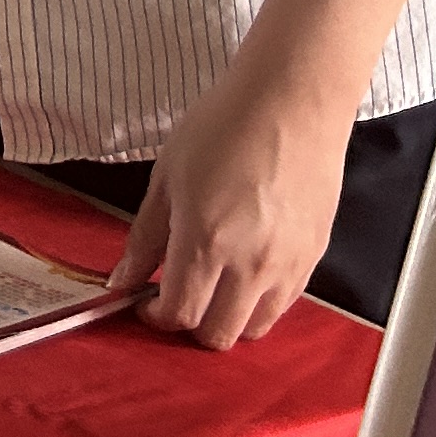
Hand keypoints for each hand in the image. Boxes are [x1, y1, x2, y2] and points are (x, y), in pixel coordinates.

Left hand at [111, 63, 350, 349]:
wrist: (291, 101)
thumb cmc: (224, 128)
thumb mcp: (166, 179)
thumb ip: (144, 238)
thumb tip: (121, 279)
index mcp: (206, 243)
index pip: (179, 313)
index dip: (155, 316)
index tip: (144, 302)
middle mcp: (251, 265)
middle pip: (217, 335)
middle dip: (189, 324)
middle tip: (175, 295)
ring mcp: (288, 264)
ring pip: (255, 328)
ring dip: (226, 319)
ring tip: (210, 286)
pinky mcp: (314, 256)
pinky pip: (284, 304)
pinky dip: (258, 303)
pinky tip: (242, 272)